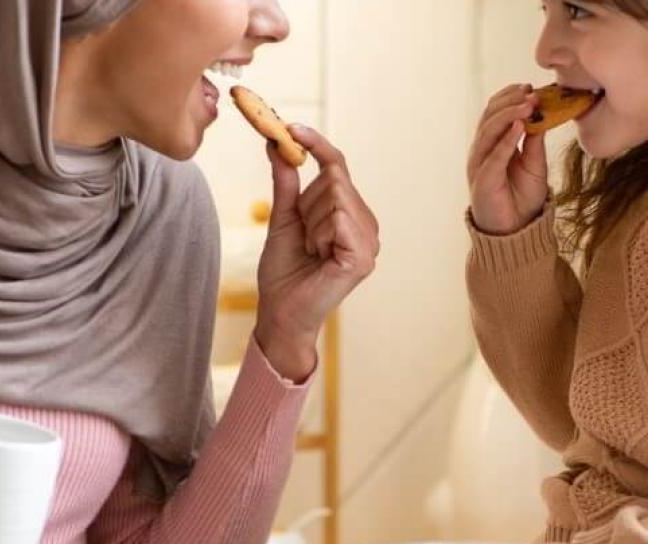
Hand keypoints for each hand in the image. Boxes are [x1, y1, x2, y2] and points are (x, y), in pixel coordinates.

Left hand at [254, 125, 380, 379]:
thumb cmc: (284, 272)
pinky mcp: (363, 257)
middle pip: (335, 179)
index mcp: (350, 213)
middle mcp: (366, 224)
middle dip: (307, 203)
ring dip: (311, 222)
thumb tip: (277, 145)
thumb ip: (286, 183)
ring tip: (311, 250)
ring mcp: (369, 242)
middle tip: (303, 234)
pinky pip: (338, 220)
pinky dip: (318, 235)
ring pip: (335, 197)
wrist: (280, 312)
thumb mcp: (283, 218)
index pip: (338, 166)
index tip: (290, 128)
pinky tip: (318, 257)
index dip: (316, 144)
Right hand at [468, 83, 549, 235]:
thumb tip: (541, 114)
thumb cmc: (523, 198)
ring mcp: (479, 164)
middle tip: (531, 92)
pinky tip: (520, 126)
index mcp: (492, 144)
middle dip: (510, 101)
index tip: (531, 87)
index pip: (495, 112)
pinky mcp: (483, 180)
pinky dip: (506, 139)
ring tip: (529, 104)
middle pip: (489, 116)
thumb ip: (534, 141)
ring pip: (488, 130)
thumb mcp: (534, 163)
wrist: (517, 231)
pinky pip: (493, 155)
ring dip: (509, 114)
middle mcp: (482, 151)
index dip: (510, 97)